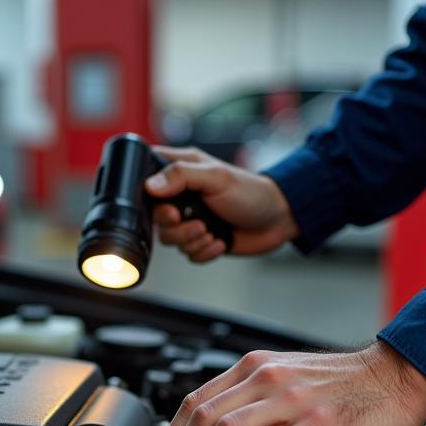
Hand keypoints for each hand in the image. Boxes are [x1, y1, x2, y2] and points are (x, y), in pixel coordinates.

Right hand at [145, 145, 299, 262]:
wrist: (277, 220)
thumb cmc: (252, 192)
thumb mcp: (216, 177)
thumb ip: (181, 177)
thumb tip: (151, 185)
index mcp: (182, 171)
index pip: (148, 176)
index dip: (148, 192)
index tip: (165, 203)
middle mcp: (182, 196)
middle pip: (156, 216)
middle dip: (175, 226)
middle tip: (197, 223)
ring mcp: (190, 219)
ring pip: (170, 239)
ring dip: (191, 241)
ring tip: (210, 232)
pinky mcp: (200, 240)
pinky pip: (188, 254)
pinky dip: (203, 252)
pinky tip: (219, 242)